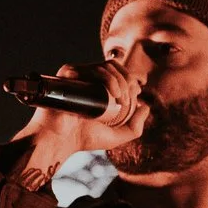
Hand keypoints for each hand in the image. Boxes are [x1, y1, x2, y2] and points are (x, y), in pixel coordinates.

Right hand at [12, 60, 149, 177]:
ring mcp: (77, 75)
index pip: (118, 72)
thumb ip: (134, 128)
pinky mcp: (68, 74)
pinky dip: (108, 79)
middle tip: (127, 100)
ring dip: (120, 81)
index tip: (135, 93)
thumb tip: (146, 107)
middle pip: (114, 67)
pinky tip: (114, 94)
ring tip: (120, 99)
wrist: (61, 140)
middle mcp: (86, 78)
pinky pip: (92, 69)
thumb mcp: (115, 137)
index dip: (130, 79)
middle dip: (127, 80)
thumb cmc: (84, 139)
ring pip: (106, 67)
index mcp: (96, 86)